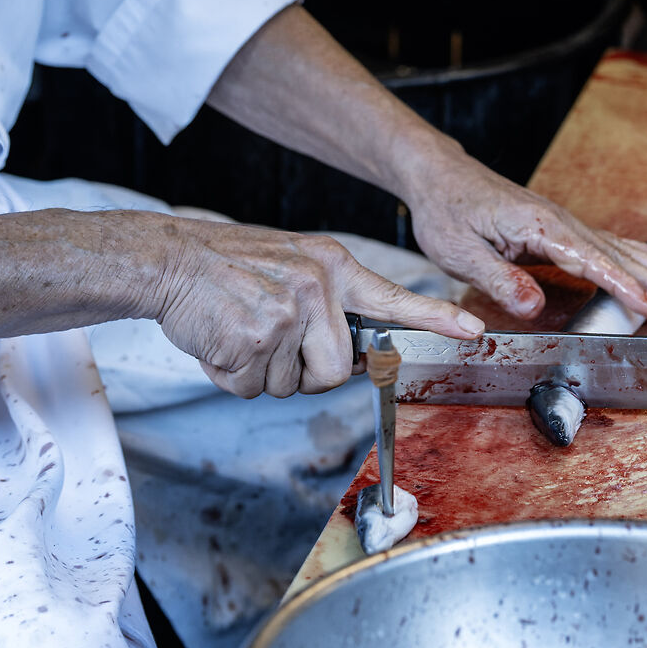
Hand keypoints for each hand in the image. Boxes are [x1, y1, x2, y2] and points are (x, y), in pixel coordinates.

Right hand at [149, 218, 481, 398]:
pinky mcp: (254, 339)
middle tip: (271, 341)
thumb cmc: (230, 267)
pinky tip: (221, 340)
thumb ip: (329, 302)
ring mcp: (287, 313)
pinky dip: (233, 376)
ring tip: (241, 331)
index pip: (394, 298)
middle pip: (336, 370)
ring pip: (293, 385)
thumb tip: (355, 356)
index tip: (474, 332)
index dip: (436, 319)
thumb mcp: (294, 265)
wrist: (172, 259)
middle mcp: (317, 287)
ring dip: (263, 374)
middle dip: (304, 373)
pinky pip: (254, 387)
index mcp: (332, 266)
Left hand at [398, 148, 646, 321]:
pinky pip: (607, 241)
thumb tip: (533, 306)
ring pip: (619, 246)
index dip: (623, 286)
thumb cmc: (448, 211)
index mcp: (537, 226)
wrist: (440, 176)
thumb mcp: (460, 252)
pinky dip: (638, 253)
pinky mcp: (559, 226)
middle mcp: (558, 220)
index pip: (590, 261)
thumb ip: (499, 280)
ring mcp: (563, 221)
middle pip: (617, 252)